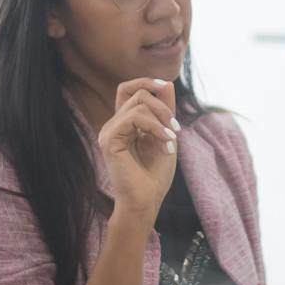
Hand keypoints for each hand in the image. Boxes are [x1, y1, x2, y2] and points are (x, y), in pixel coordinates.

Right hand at [100, 77, 180, 222]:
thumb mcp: (166, 136)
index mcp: (124, 124)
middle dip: (163, 105)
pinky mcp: (109, 140)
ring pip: (138, 103)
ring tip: (172, 139)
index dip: (146, 82)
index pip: (128, 89)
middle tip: (176, 129)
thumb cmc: (154, 176)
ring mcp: (109, 131)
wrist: (145, 202)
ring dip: (162, 117)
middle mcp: (114, 125)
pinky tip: (165, 143)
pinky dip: (155, 126)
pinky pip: (134, 117)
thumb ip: (165, 112)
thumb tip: (167, 83)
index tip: (166, 86)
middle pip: (137, 93)